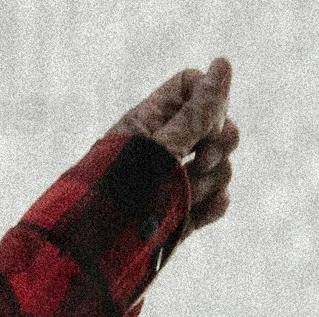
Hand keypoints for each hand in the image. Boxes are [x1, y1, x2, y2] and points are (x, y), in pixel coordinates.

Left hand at [122, 59, 234, 221]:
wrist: (95, 251)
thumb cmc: (120, 193)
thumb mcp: (162, 148)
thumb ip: (197, 113)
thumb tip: (223, 64)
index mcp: (153, 119)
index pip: (195, 86)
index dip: (212, 101)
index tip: (207, 124)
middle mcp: (168, 143)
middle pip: (219, 126)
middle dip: (218, 146)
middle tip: (199, 162)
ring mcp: (176, 178)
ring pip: (220, 165)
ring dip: (209, 182)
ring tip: (181, 199)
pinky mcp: (183, 209)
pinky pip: (217, 198)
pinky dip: (212, 206)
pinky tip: (195, 213)